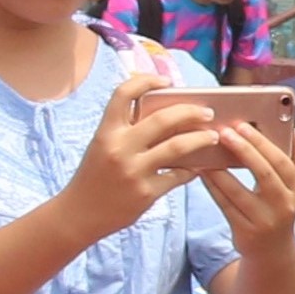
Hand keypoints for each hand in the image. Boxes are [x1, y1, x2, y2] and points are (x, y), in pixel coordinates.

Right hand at [57, 82, 241, 241]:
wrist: (80, 213)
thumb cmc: (95, 175)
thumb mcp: (102, 145)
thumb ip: (125, 129)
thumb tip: (164, 113)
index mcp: (106, 131)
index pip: (123, 94)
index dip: (146, 81)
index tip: (167, 80)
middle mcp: (119, 147)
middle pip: (163, 119)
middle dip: (190, 112)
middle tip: (207, 112)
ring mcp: (134, 170)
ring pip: (178, 147)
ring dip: (201, 139)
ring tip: (213, 136)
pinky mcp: (147, 192)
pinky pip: (179, 176)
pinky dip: (192, 169)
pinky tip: (198, 167)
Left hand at [202, 116, 294, 252]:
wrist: (273, 253)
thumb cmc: (278, 212)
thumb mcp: (291, 189)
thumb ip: (293, 160)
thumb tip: (294, 131)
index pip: (283, 162)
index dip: (262, 143)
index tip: (243, 126)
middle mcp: (284, 206)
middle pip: (264, 174)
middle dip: (243, 150)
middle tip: (224, 132)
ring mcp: (264, 221)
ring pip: (238, 190)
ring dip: (219, 169)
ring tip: (205, 150)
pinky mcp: (245, 231)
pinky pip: (224, 204)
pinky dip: (212, 186)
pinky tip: (202, 171)